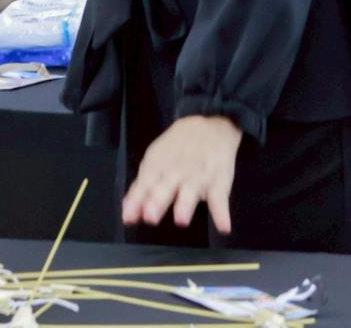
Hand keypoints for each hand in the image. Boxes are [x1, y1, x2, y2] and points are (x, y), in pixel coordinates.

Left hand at [122, 115, 242, 232]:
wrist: (210, 125)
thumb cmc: (179, 147)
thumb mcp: (156, 159)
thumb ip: (141, 188)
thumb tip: (127, 213)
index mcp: (159, 165)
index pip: (145, 183)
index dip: (136, 200)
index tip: (129, 217)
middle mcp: (177, 172)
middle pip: (166, 187)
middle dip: (157, 200)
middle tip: (150, 216)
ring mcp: (198, 176)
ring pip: (191, 191)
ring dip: (185, 204)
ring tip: (181, 219)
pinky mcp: (218, 182)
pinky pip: (220, 198)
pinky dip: (222, 213)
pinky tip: (223, 225)